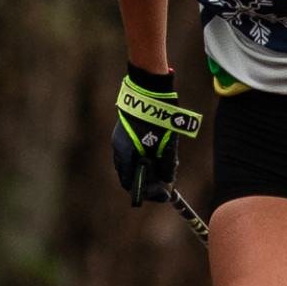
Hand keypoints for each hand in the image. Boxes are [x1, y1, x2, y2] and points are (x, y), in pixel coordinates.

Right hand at [112, 67, 200, 204]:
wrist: (146, 91)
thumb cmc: (158, 119)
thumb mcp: (167, 145)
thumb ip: (167, 165)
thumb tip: (168, 181)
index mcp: (128, 155)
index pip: (132, 184)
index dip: (147, 193)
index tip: (162, 194)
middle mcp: (119, 150)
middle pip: (130, 176)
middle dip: (147, 182)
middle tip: (163, 182)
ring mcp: (118, 141)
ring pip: (130, 164)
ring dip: (143, 170)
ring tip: (161, 167)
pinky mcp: (121, 133)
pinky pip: (129, 153)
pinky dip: (140, 158)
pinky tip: (154, 154)